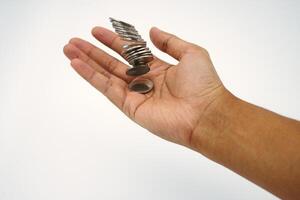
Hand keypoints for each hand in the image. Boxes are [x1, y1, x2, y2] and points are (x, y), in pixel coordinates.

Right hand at [63, 26, 225, 146]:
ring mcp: (136, 94)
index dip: (113, 41)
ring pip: (105, 75)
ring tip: (70, 50)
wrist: (205, 114)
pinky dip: (91, 76)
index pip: (130, 51)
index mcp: (158, 68)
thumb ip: (170, 41)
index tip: (97, 32)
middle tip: (75, 41)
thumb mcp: (191, 53)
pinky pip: (106, 88)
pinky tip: (77, 65)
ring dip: (87, 62)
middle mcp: (144, 80)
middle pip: (113, 63)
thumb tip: (152, 31)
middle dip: (93, 51)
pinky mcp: (130, 106)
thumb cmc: (203, 84)